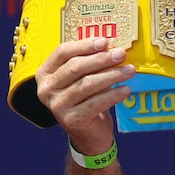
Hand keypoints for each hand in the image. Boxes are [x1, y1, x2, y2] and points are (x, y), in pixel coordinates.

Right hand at [35, 38, 134, 153]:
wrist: (88, 133)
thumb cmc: (86, 100)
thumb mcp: (84, 79)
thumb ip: (91, 63)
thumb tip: (112, 46)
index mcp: (45, 73)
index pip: (62, 52)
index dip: (84, 45)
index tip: (105, 41)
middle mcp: (46, 89)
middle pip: (75, 67)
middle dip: (101, 59)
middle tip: (121, 54)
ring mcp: (57, 105)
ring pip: (87, 84)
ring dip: (111, 75)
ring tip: (130, 70)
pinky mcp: (71, 120)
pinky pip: (95, 103)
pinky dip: (113, 95)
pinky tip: (126, 89)